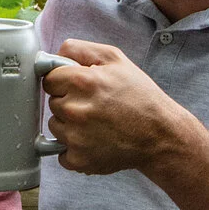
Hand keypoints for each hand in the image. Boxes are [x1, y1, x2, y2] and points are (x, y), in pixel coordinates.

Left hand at [44, 38, 200, 176]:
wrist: (160, 135)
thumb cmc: (140, 97)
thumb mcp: (116, 59)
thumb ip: (80, 50)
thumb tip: (55, 53)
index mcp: (82, 82)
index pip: (49, 80)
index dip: (63, 82)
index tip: (78, 87)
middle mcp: (75, 109)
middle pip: (52, 103)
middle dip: (69, 102)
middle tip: (94, 105)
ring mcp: (75, 137)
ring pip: (55, 127)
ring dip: (69, 126)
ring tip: (96, 123)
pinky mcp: (78, 158)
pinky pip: (61, 153)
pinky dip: (74, 149)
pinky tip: (94, 141)